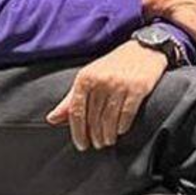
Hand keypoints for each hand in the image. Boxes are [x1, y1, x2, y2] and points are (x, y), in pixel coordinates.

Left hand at [46, 40, 167, 149]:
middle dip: (95, 136)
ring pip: (109, 120)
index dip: (78, 132)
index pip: (76, 112)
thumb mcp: (88, 77)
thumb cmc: (113, 66)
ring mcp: (120, 85)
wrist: (144, 49)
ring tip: (108, 141)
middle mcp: (101, 81)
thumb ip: (70, 100)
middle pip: (93, 119)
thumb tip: (51, 119)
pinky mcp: (138, 88)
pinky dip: (123, 126)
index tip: (81, 145)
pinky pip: (127, 115)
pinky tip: (121, 131)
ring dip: (108, 135)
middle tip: (97, 144)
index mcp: (85, 78)